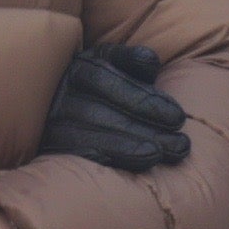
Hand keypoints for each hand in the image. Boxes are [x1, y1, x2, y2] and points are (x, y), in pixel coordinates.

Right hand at [43, 44, 190, 171]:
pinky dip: (104, 159)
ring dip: (127, 147)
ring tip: (159, 155)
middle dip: (142, 126)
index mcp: (79, 66)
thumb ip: (131, 62)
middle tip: (179, 144)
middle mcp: (59, 92)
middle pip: (98, 110)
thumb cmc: (103, 87)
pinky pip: (76, 154)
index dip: (143, 98)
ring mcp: (49, 121)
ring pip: (85, 135)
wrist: (57, 106)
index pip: (105, 79)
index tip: (179, 118)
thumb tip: (150, 61)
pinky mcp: (48, 146)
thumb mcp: (113, 65)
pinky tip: (130, 166)